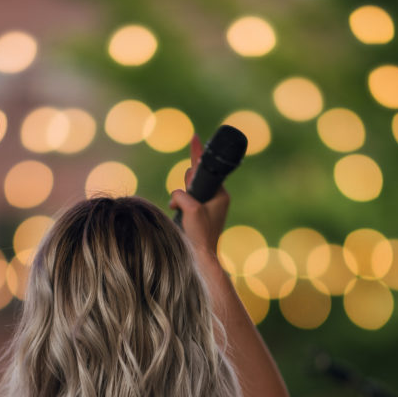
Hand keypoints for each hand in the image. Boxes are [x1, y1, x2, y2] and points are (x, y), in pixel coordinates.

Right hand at [169, 134, 229, 258]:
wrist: (202, 259)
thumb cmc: (200, 235)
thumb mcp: (191, 209)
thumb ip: (182, 195)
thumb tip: (177, 195)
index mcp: (220, 195)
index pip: (206, 168)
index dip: (197, 153)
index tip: (195, 137)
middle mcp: (216, 199)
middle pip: (196, 179)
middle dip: (186, 183)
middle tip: (185, 198)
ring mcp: (209, 208)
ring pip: (190, 192)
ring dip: (181, 198)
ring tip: (181, 211)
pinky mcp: (201, 216)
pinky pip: (188, 203)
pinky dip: (180, 206)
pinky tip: (177, 215)